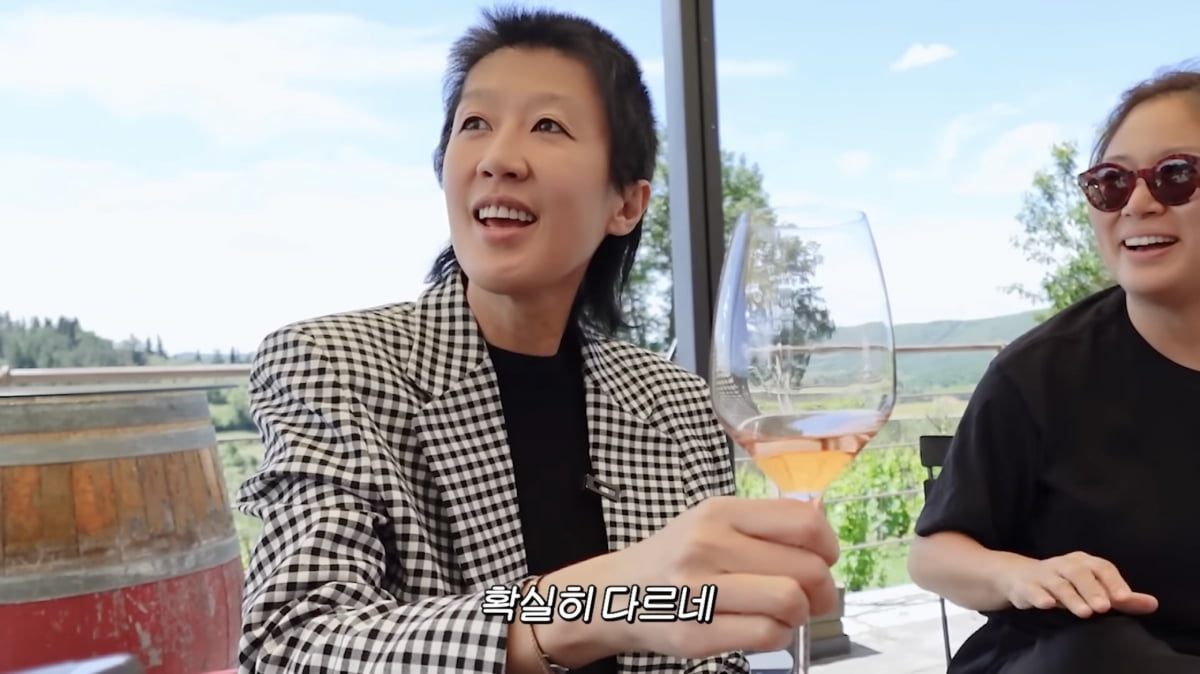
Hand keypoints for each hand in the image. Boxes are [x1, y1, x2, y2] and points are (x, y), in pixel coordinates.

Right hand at [546, 495, 839, 660]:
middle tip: (812, 597)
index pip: (803, 522)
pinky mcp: (696, 633)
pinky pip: (767, 636)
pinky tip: (763, 628)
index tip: (823, 559)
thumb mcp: (710, 522)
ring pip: (790, 602)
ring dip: (799, 614)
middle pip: (805, 569)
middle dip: (821, 589)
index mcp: (718, 512)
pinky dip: (778, 636)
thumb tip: (822, 532)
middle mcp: (707, 545)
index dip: (828, 546)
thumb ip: (761, 523)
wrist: (615, 594)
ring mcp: (699, 591)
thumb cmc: (674, 558)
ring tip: (784, 613)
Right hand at [1001, 551, 1157, 617]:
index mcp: (1083, 562)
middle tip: (1104, 608)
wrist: (1020, 578)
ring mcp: (1044, 574)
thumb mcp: (1094, 589)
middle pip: (1079, 574)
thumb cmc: (1065, 585)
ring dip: (1071, 597)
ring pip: (1058, 583)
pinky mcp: (1026, 586)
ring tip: (1085, 612)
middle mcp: (1064, 564)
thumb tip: (1153, 604)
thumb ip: (1122, 598)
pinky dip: (1039, 596)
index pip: (1102, 568)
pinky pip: (1032, 589)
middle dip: (1092, 590)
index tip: (1124, 599)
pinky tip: (1047, 604)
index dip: (1113, 582)